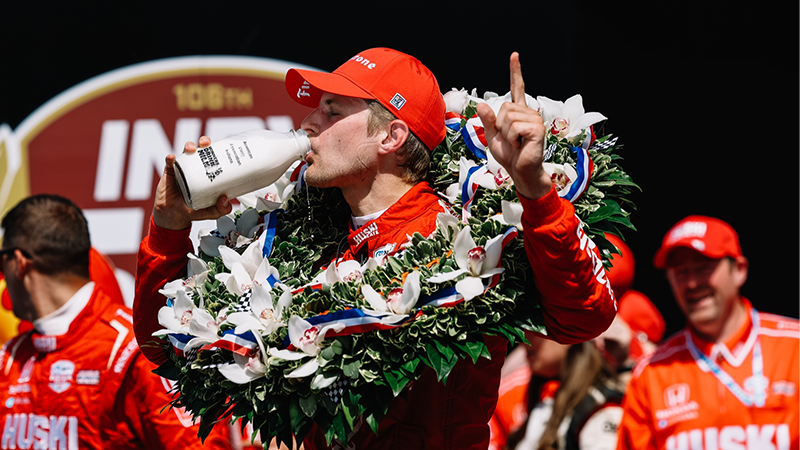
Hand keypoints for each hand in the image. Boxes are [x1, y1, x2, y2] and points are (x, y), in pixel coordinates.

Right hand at [152, 136, 232, 229]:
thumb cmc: (192, 210)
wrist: (173, 215)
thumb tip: (225, 200)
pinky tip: (172, 158)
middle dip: (204, 142)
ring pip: (186, 151)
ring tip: (191, 149)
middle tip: (206, 144)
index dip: (218, 150)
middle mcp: (196, 168)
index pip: (215, 158)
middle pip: (201, 149)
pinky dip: (171, 158)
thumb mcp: (209, 212)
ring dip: (189, 146)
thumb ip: (219, 209)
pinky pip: (170, 161)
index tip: (222, 147)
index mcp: (208, 174)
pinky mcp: (170, 171)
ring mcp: (183, 168)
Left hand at [476, 52, 551, 199]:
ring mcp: (535, 120)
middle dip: (500, 126)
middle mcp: (529, 113)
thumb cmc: (510, 156)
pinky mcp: (537, 129)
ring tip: (516, 143)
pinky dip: (512, 139)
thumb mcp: (493, 137)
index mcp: (519, 113)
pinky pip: (514, 127)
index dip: (515, 72)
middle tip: (510, 140)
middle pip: (503, 107)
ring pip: (507, 117)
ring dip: (506, 134)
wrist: (521, 172)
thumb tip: (481, 104)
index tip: (514, 55)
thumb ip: (487, 121)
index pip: (517, 88)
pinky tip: (521, 146)